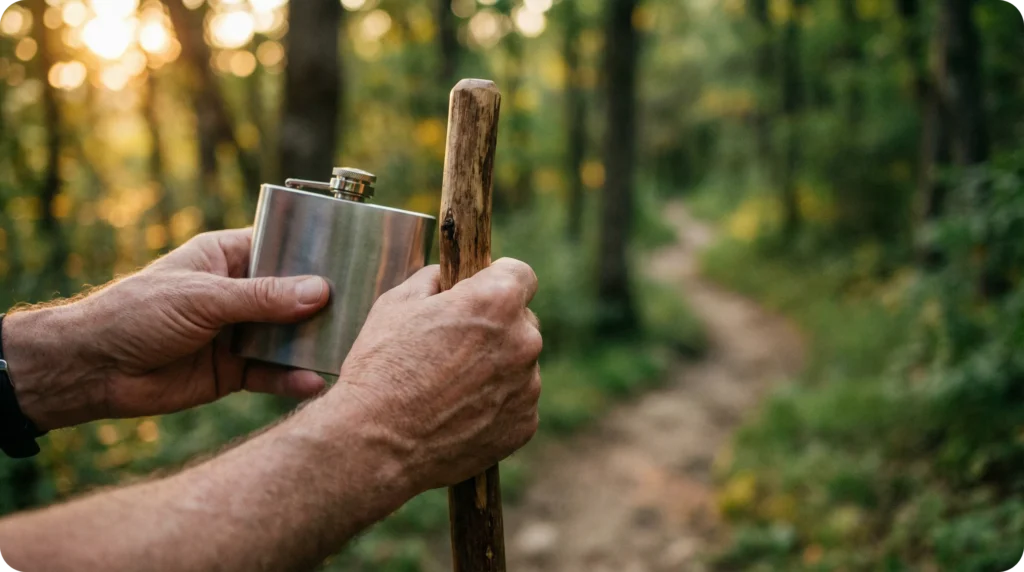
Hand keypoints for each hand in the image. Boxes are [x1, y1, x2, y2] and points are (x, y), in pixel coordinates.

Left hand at [4, 229, 329, 429]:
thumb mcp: (204, 297)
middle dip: (323, 303)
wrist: (93, 370)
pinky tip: (313, 382)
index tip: (354, 257)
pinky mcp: (233, 372)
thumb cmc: (138, 314)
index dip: (314, 252)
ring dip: (312, 343)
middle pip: (292, 294)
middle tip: (365, 306)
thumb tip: (321, 291)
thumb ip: (263, 298)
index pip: (280, 247)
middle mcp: (237, 293)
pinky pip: (271, 374)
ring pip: (286, 336)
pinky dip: (291, 379)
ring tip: (348, 347)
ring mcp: (237, 333)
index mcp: (226, 258)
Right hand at [315, 258, 542, 491]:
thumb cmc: (381, 367)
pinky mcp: (524, 424)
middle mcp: (524, 341)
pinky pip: (516, 403)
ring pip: (519, 365)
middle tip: (452, 347)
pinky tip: (457, 414)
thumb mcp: (397, 303)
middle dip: (494, 327)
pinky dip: (495, 405)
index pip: (520, 274)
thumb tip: (448, 278)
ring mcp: (528, 387)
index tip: (479, 292)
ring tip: (448, 388)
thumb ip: (434, 279)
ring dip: (495, 369)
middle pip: (521, 321)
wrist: (375, 444)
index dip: (496, 279)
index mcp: (497, 301)